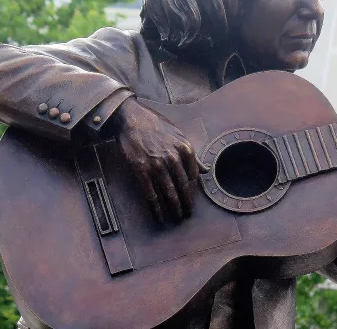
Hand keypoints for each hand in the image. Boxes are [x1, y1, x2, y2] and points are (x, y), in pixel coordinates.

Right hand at [111, 97, 205, 224]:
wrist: (131, 118)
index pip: (192, 176)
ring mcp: (157, 165)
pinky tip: (159, 215)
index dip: (192, 190)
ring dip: (174, 208)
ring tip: (176, 217)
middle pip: (182, 187)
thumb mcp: (179, 135)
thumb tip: (204, 170)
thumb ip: (192, 154)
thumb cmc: (156, 125)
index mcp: (185, 149)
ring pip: (168, 192)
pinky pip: (150, 193)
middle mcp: (173, 158)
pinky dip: (155, 208)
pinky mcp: (141, 170)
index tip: (191, 198)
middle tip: (187, 214)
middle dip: (186, 203)